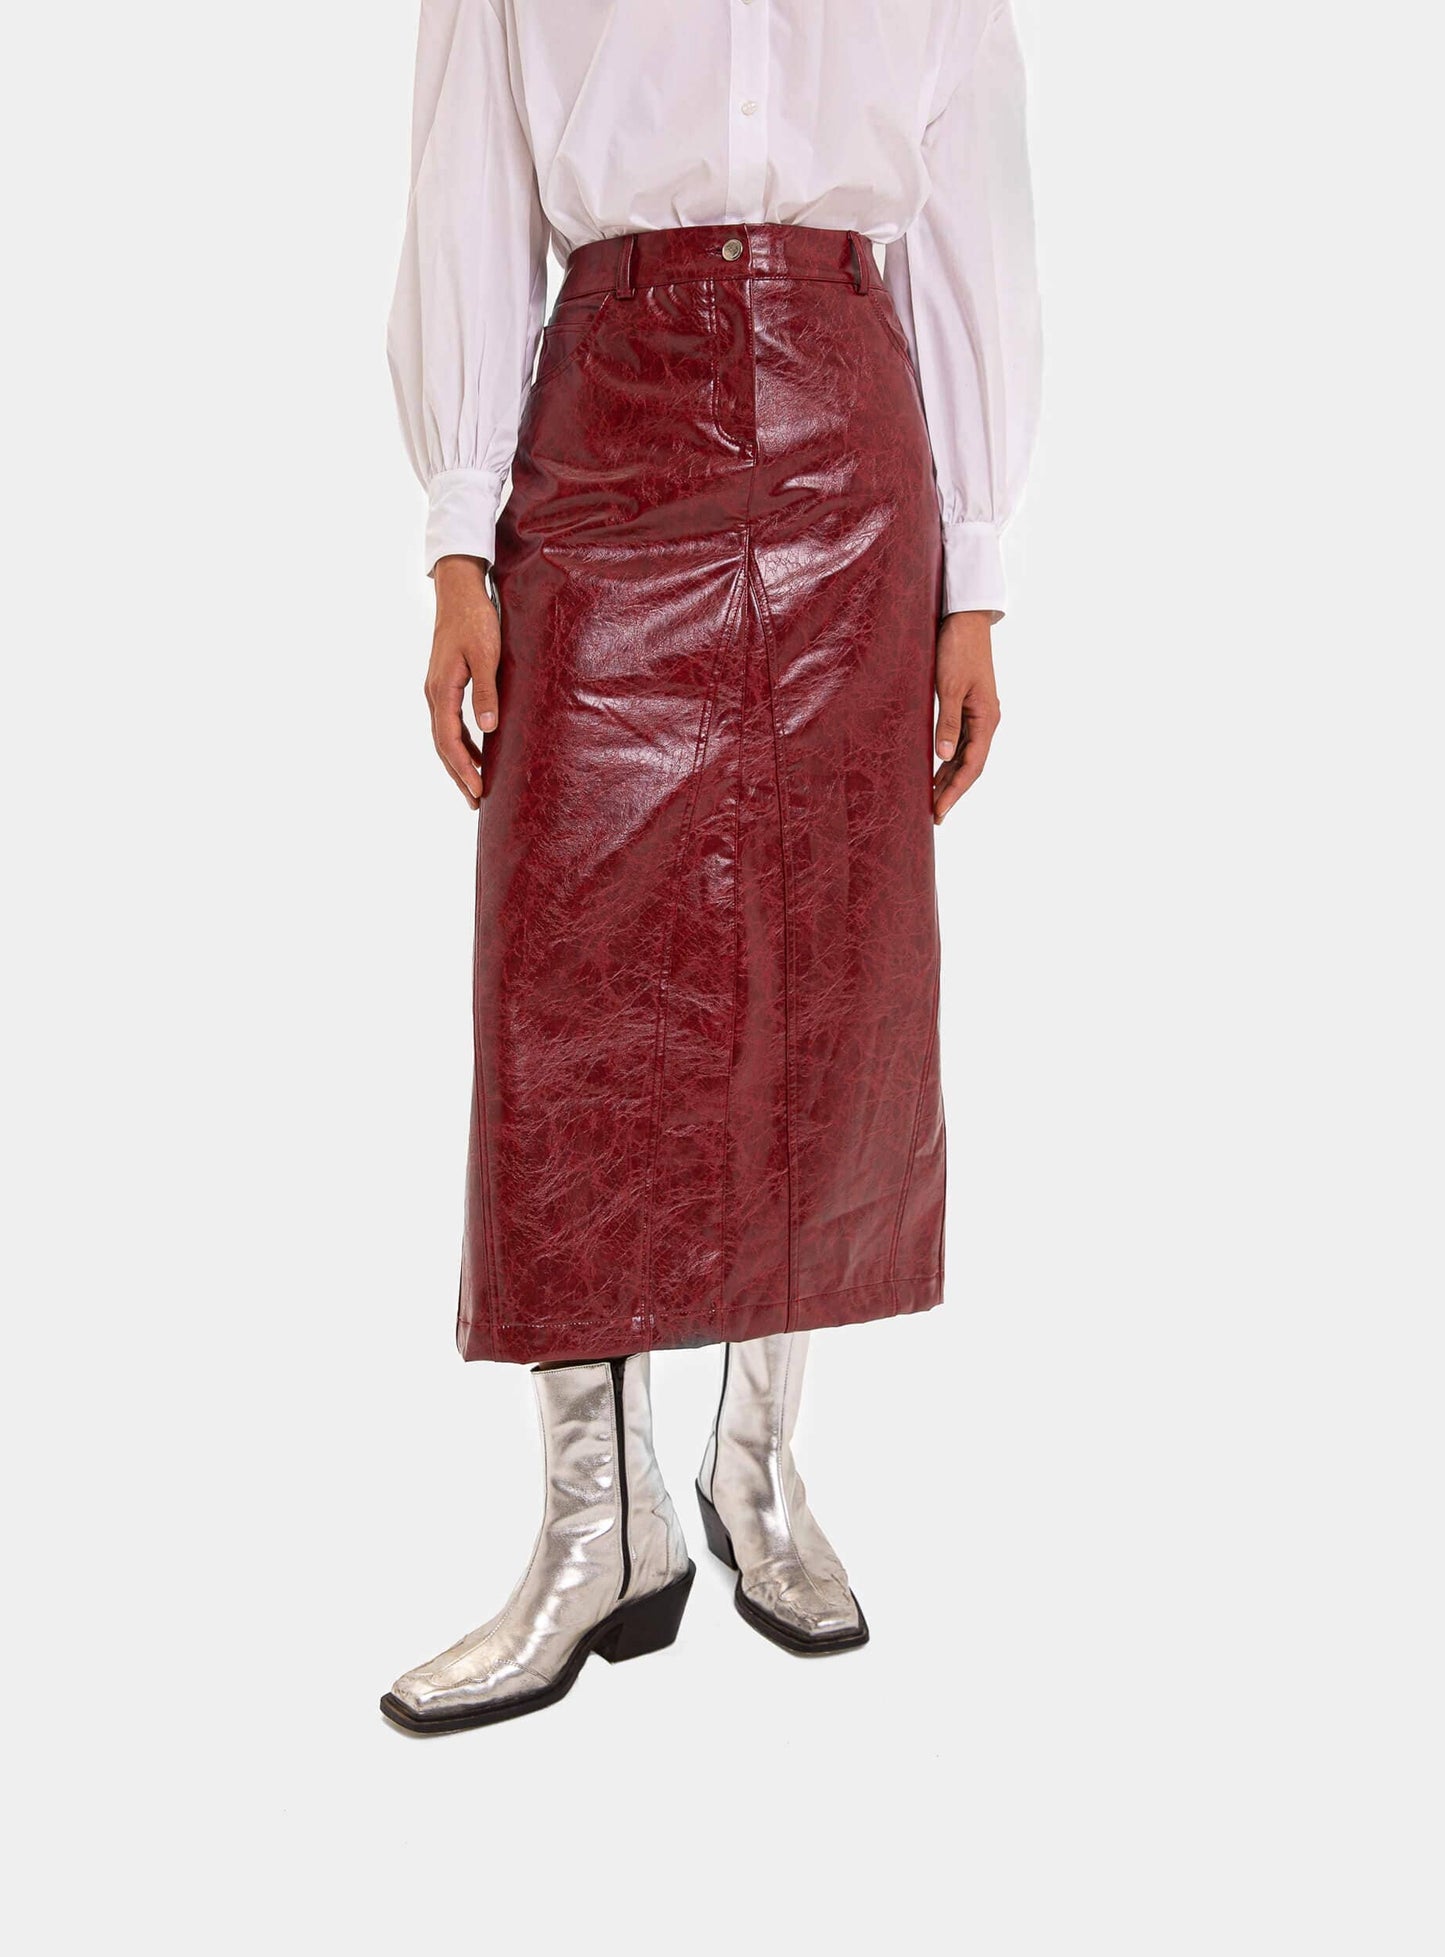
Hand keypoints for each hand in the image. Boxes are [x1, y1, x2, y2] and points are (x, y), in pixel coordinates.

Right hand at [425, 556, 500, 808]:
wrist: (460, 591)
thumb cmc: (475, 619)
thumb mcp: (486, 655)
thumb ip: (487, 692)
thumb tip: (488, 729)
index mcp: (441, 690)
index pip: (449, 740)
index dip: (463, 768)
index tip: (477, 790)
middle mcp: (434, 693)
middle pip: (442, 745)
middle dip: (458, 774)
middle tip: (475, 802)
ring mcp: (437, 689)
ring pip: (444, 736)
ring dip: (458, 762)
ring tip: (474, 787)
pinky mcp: (445, 684)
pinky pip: (450, 722)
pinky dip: (461, 742)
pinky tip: (478, 752)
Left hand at [932, 610, 1000, 824]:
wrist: (965, 619)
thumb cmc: (957, 648)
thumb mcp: (949, 686)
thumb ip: (947, 722)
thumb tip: (944, 756)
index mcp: (986, 718)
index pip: (972, 766)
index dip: (955, 792)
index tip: (938, 811)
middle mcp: (986, 721)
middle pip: (970, 767)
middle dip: (953, 792)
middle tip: (934, 816)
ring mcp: (978, 715)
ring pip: (965, 757)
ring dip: (950, 779)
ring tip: (933, 801)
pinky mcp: (968, 708)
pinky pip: (960, 742)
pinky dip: (949, 761)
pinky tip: (936, 772)